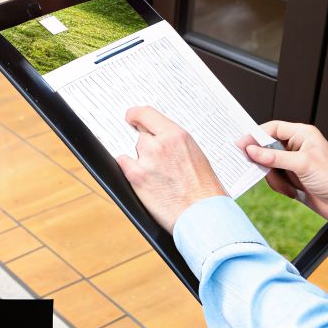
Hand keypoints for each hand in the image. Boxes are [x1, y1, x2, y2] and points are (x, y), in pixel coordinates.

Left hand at [116, 106, 227, 233]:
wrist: (203, 213)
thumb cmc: (204, 189)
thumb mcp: (195, 154)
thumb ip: (175, 143)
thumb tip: (157, 137)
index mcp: (178, 135)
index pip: (146, 114)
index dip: (135, 115)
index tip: (130, 117)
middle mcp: (161, 144)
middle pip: (140, 134)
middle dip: (146, 145)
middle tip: (156, 160)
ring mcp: (147, 159)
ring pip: (134, 149)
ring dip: (140, 159)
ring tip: (156, 176)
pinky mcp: (137, 176)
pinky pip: (123, 163)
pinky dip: (128, 168)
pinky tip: (141, 178)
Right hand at [237, 120, 327, 223]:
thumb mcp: (303, 164)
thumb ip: (275, 157)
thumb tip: (253, 150)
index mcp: (302, 134)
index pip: (272, 128)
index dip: (255, 135)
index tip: (241, 144)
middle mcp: (297, 146)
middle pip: (267, 147)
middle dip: (263, 160)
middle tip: (255, 167)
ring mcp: (293, 163)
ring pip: (268, 165)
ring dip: (274, 178)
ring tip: (288, 185)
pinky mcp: (292, 177)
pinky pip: (274, 179)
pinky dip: (280, 186)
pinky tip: (292, 191)